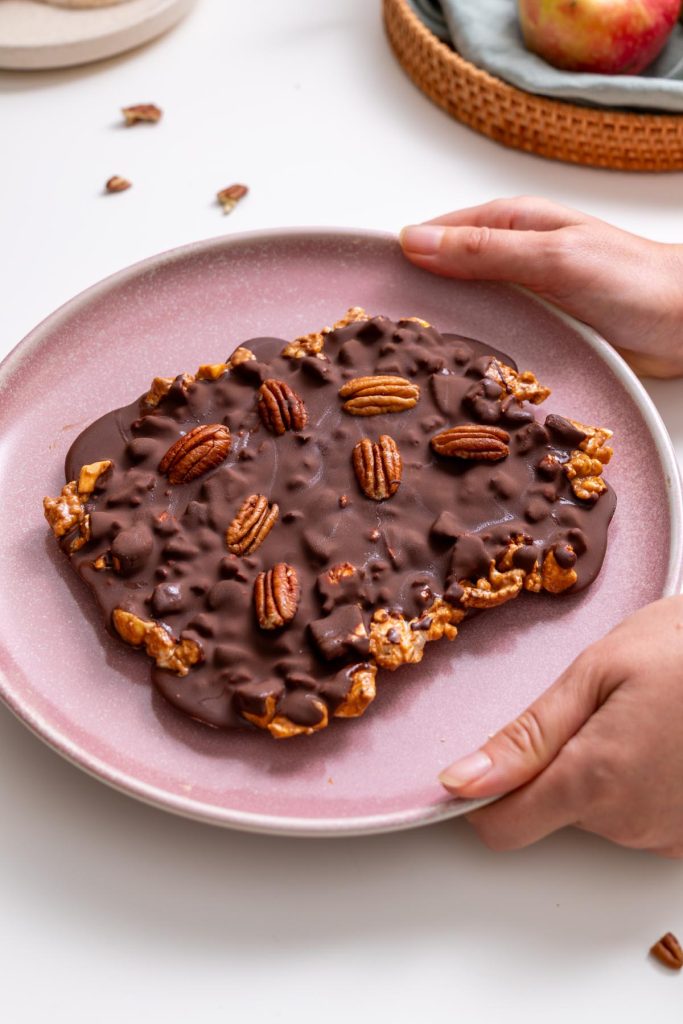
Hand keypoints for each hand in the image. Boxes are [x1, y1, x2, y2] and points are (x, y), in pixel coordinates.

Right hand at [400, 197, 682, 377]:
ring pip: (463, 311)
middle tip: (374, 341)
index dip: (399, 258)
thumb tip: (414, 241)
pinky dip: (470, 353)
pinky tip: (452, 375)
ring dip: (441, 332)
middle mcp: (509, 258)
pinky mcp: (535, 332)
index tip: (361, 288)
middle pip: (443, 275)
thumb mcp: (551, 258)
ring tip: (403, 364)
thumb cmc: (631, 280)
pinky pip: (489, 339)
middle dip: (413, 301)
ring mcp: (521, 297)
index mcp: (509, 224)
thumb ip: (485, 252)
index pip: (435, 235)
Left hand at [438, 597, 682, 856]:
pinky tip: (662, 743)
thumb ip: (526, 738)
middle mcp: (631, 823)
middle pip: (549, 812)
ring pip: (595, 814)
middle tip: (592, 712)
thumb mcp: (595, 673)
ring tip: (637, 719)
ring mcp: (667, 835)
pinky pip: (637, 818)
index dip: (482, 797)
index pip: (502, 827)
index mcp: (594, 780)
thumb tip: (459, 782)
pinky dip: (637, 786)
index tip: (480, 769)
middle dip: (555, 766)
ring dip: (600, 773)